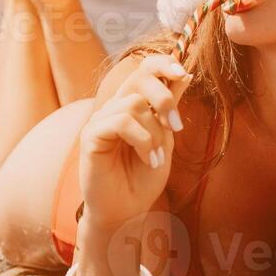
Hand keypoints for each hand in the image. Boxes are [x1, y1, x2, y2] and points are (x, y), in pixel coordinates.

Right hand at [78, 53, 192, 229]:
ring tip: (156, 157)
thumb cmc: (143, 178)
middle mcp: (113, 108)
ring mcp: (100, 120)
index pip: (143, 70)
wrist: (127, 212)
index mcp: (131, 106)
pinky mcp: (90, 136)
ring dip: (154, 132)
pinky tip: (148, 159)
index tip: (182, 72)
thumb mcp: (165, 139)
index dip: (162, 63)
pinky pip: (121, 122)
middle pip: (138, 78)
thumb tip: (185, 73)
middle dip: (164, 97)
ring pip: (133, 104)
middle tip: (177, 126)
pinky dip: (142, 140)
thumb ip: (169, 108)